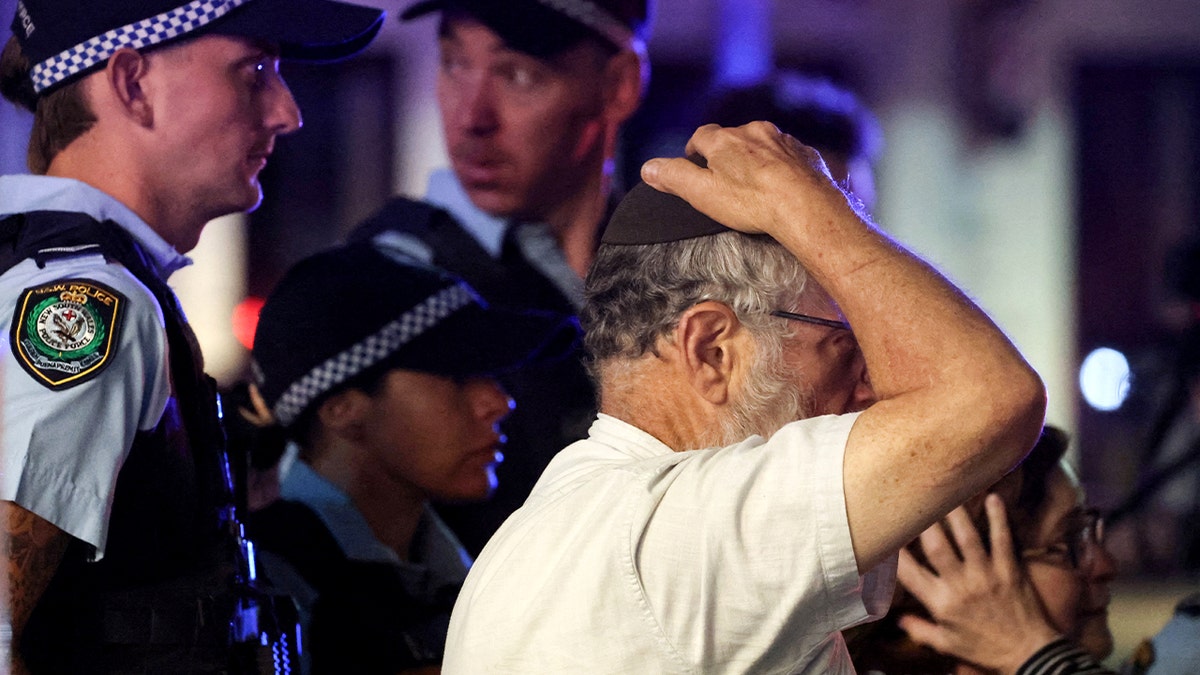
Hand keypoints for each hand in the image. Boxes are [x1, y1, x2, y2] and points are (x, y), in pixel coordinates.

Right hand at [639, 122, 854, 239]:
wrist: (806, 206)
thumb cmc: (752, 202)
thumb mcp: (702, 193)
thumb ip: (674, 177)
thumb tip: (648, 168)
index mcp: (724, 140)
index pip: (701, 136)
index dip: (695, 149)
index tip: (694, 160)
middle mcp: (754, 132)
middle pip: (734, 137)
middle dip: (728, 152)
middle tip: (725, 176)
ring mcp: (783, 140)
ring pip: (763, 143)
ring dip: (756, 157)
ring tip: (755, 182)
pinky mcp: (806, 153)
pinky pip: (789, 155)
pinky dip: (782, 165)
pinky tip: (782, 184)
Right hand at [897, 494, 1061, 673]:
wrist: (1028, 656)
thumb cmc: (986, 650)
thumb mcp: (947, 645)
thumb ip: (920, 630)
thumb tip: (896, 619)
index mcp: (941, 603)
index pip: (909, 573)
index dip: (894, 551)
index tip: (884, 533)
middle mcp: (961, 586)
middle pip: (936, 546)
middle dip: (922, 521)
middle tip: (912, 498)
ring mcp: (986, 575)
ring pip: (967, 537)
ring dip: (955, 513)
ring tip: (944, 490)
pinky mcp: (1010, 570)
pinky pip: (1002, 539)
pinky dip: (998, 518)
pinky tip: (993, 498)